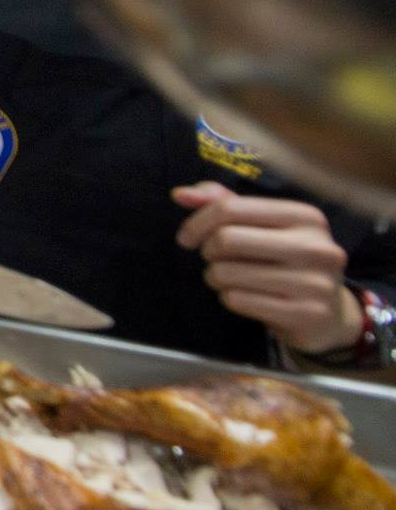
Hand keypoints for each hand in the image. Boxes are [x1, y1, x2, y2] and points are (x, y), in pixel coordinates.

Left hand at [173, 182, 362, 353]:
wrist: (329, 315)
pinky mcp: (304, 313)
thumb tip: (180, 194)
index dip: (197, 222)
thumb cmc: (286, 262)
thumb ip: (223, 204)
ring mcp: (314, 282)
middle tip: (213, 259)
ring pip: (227, 273)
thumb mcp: (264, 227)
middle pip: (226, 239)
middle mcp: (315, 247)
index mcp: (305, 216)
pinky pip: (237, 300)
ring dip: (215, 277)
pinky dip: (229, 298)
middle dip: (207, 251)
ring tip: (229, 279)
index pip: (230, 208)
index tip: (187, 237)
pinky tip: (244, 297)